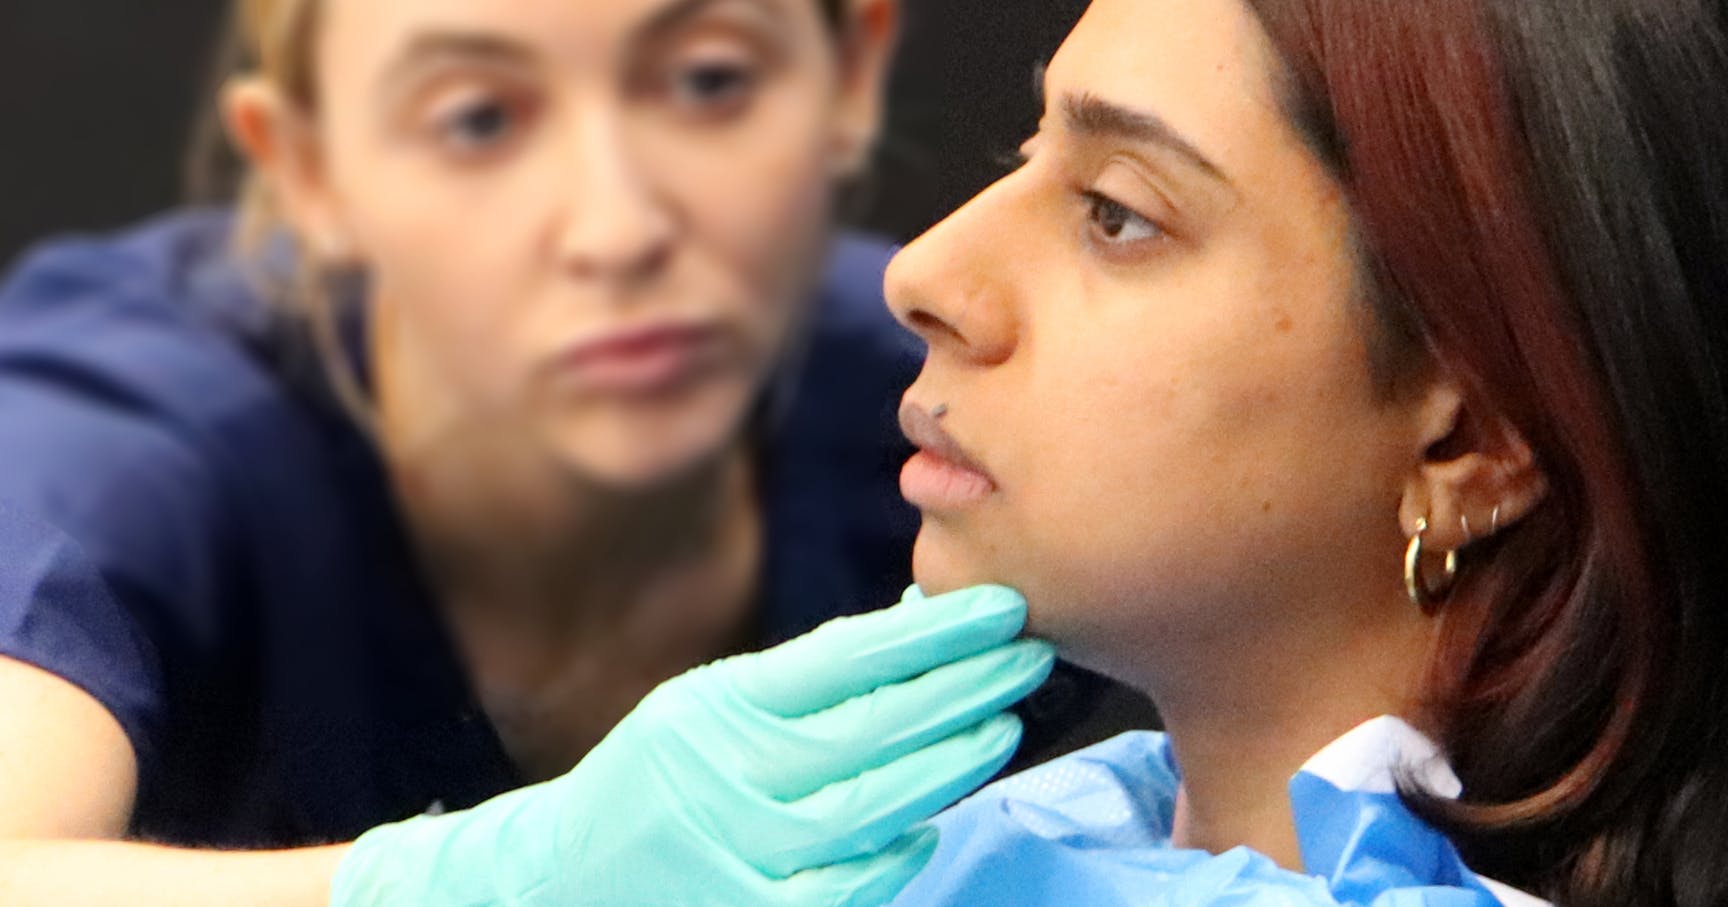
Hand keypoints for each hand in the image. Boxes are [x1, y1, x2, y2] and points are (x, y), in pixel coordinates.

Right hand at [331, 585, 1054, 906]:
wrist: (562, 879)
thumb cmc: (658, 778)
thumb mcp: (711, 705)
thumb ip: (804, 679)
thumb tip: (916, 630)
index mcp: (724, 706)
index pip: (848, 658)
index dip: (933, 631)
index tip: (998, 604)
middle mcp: (733, 774)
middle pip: (875, 728)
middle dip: (963, 687)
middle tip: (1027, 653)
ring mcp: (743, 848)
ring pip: (871, 805)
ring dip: (947, 764)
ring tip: (1002, 723)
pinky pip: (843, 887)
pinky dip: (893, 854)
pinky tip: (932, 824)